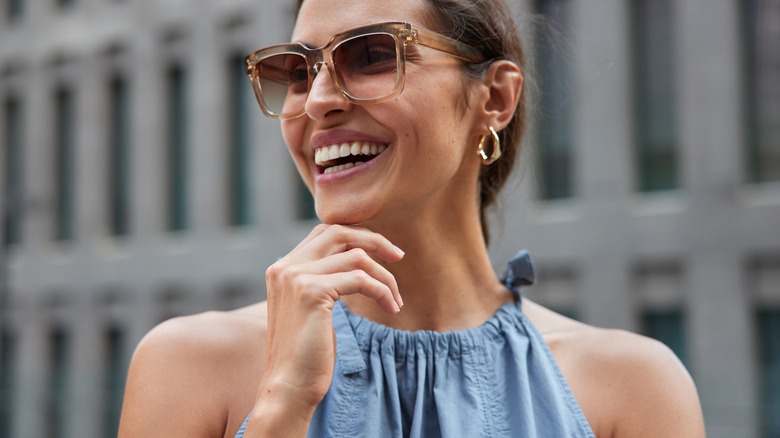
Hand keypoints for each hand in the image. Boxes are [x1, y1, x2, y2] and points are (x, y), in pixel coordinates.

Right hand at [258, 224, 403, 416]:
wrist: (289, 387)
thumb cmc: (307, 355)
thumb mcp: (313, 309)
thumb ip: (324, 281)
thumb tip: (356, 264)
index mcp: (282, 268)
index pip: (324, 233)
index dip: (357, 237)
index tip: (383, 252)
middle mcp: (285, 267)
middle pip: (338, 232)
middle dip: (373, 240)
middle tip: (399, 257)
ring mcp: (296, 277)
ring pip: (356, 256)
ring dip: (384, 276)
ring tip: (396, 299)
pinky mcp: (311, 292)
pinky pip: (361, 280)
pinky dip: (382, 291)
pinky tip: (391, 308)